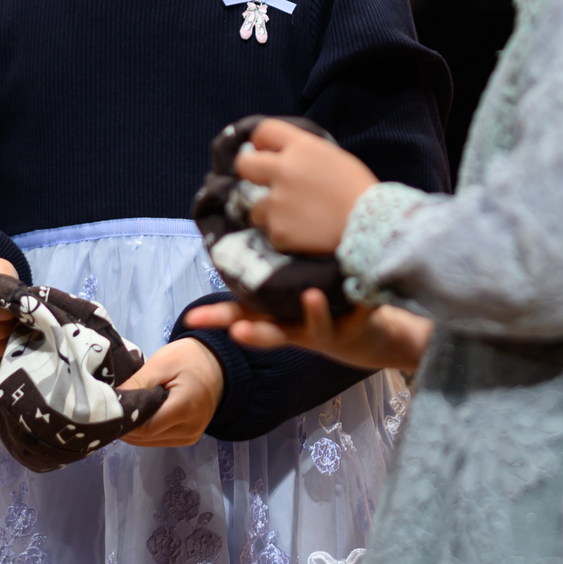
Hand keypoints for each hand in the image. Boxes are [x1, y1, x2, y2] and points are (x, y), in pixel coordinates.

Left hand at [119, 338, 225, 446]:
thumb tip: (111, 403)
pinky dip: (146, 431)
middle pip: (146, 438)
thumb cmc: (190, 358)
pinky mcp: (189, 437)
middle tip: (113, 407)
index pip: (145, 428)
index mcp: (185, 409)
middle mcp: (190, 429)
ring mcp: (191, 436)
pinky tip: (140, 415)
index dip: (124, 421)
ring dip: (134, 430)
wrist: (220, 364)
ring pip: (150, 442)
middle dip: (126, 425)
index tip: (110, 407)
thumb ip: (136, 386)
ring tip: (126, 409)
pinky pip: (159, 440)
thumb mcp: (160, 364)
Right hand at [185, 289, 433, 374]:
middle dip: (252, 331)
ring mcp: (327, 329)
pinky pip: (360, 313)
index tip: (192, 321)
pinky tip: (365, 296)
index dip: (217, 319)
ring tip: (310, 295)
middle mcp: (298, 326)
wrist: (371, 336)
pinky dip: (362, 305)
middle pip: (271, 331)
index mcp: (278, 314)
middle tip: (237, 331)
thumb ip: (271, 269)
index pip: (242, 315)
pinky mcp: (357, 326)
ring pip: (317, 326)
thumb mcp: (293, 288)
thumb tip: (244, 227)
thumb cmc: (323, 304)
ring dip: (313, 313)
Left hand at [231, 120, 377, 255]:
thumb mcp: (334, 157)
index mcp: (301, 148)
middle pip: (244, 164)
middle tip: (261, 183)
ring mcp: (278, 202)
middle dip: (250, 172)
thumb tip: (283, 156)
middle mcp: (284, 170)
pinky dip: (283, 235)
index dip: (260, 142)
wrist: (371, 226)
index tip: (263, 151)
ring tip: (294, 219)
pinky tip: (303, 234)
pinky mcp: (278, 231)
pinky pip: (271, 232)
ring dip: (270, 212)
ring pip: (255, 207)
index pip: (263, 131)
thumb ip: (305, 154)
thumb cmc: (358, 190)